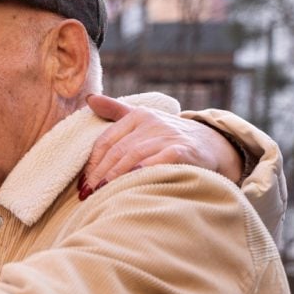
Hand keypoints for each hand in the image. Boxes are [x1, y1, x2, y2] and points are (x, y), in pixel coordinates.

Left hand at [83, 95, 241, 196]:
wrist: (211, 144)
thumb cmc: (168, 137)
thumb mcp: (143, 120)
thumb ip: (116, 111)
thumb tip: (89, 99)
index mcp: (138, 115)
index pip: (106, 140)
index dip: (92, 163)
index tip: (82, 183)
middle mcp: (152, 122)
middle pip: (117, 150)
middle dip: (99, 173)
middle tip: (87, 193)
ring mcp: (168, 135)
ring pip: (133, 156)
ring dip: (114, 176)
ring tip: (101, 193)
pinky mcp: (183, 150)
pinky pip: (157, 162)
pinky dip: (141, 173)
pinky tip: (129, 185)